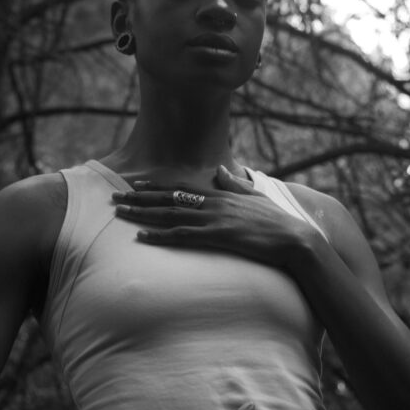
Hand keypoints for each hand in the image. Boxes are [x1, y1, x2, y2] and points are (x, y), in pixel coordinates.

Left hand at [112, 165, 305, 268]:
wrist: (294, 239)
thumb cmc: (276, 222)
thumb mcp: (254, 197)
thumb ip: (234, 184)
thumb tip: (219, 169)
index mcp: (220, 195)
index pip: (180, 188)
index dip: (155, 187)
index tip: (136, 185)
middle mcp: (213, 203)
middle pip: (168, 199)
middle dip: (139, 198)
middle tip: (114, 198)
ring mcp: (214, 220)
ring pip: (169, 215)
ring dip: (142, 214)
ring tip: (120, 213)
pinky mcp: (217, 236)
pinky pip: (182, 236)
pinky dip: (160, 235)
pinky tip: (142, 236)